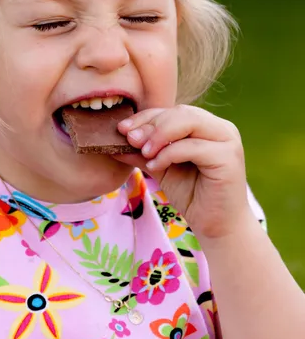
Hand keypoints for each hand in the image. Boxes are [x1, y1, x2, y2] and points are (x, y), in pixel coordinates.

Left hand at [118, 105, 252, 242]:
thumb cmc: (192, 195)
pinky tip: (156, 165)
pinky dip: (170, 153)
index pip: (172, 111)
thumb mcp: (160, 168)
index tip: (122, 129)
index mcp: (206, 125)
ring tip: (144, 152)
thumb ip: (141, 152)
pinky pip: (193, 146)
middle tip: (129, 139)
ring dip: (159, 135)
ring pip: (188, 122)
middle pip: (180, 112)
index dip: (146, 117)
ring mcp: (227, 140)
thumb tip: (111, 142)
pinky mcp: (229, 157)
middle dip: (151, 124)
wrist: (217, 227)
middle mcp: (220, 128)